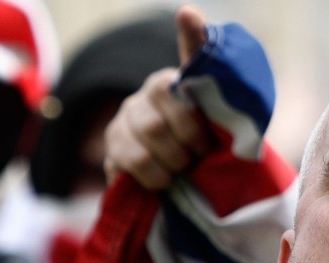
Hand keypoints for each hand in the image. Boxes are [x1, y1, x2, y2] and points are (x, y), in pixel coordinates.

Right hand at [102, 4, 212, 189]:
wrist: (185, 181)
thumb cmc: (202, 146)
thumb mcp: (217, 118)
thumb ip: (213, 79)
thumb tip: (187, 11)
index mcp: (167, 84)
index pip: (180, 58)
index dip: (188, 35)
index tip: (190, 16)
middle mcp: (140, 100)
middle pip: (160, 119)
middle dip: (188, 144)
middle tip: (202, 154)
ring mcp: (121, 128)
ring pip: (144, 145)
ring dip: (172, 163)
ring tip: (184, 168)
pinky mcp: (111, 157)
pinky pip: (130, 166)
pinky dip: (154, 179)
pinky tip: (165, 180)